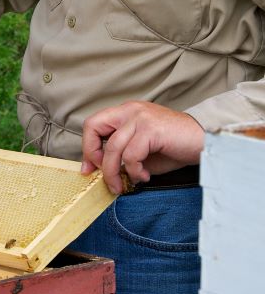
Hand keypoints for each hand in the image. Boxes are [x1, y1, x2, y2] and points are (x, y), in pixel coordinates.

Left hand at [80, 101, 204, 194]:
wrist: (204, 143)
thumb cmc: (174, 147)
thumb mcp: (141, 151)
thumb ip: (121, 155)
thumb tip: (100, 170)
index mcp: (126, 112)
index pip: (93, 123)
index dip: (88, 146)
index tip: (90, 168)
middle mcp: (130, 110)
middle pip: (93, 126)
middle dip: (92, 154)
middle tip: (103, 175)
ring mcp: (140, 117)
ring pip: (112, 147)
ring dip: (114, 172)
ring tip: (125, 184)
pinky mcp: (151, 129)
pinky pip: (131, 155)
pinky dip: (133, 171)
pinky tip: (144, 176)